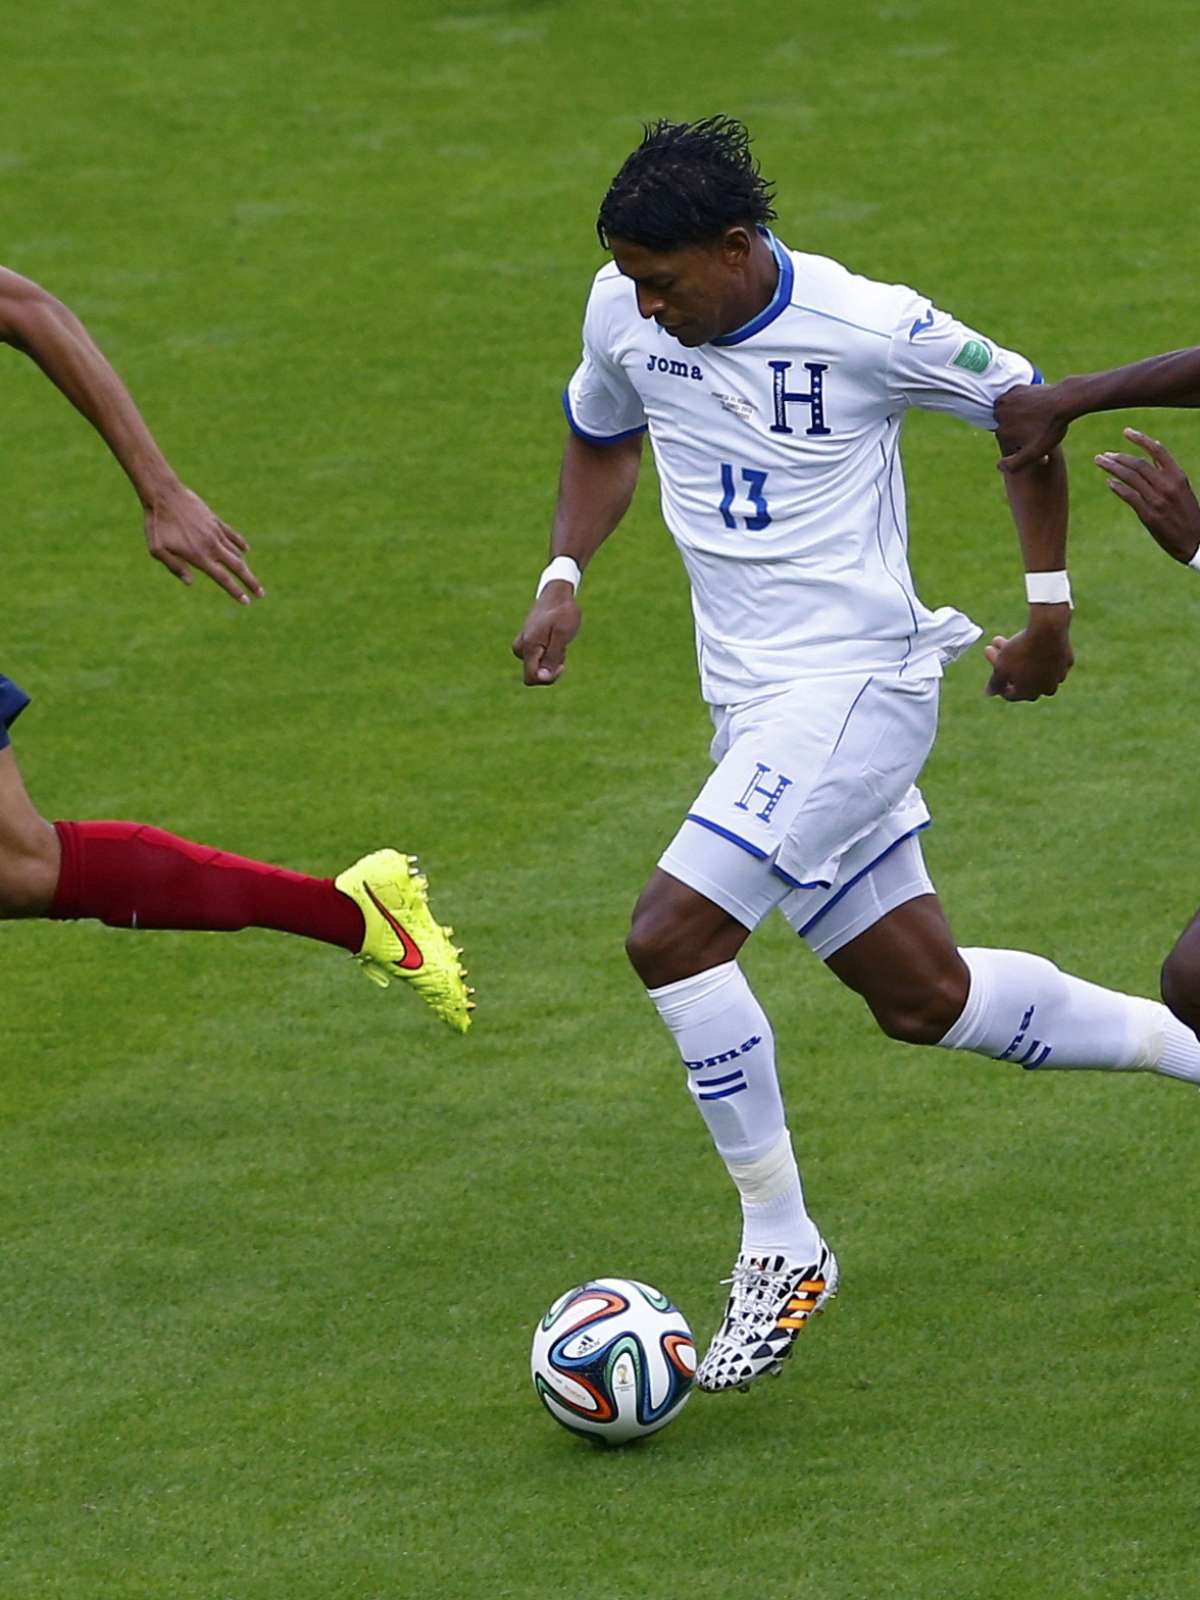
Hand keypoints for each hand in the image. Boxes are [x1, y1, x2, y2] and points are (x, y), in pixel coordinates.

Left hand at [143, 483, 263, 603]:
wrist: (164, 495)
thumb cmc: (156, 524)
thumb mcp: (157, 549)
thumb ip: (175, 567)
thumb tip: (190, 582)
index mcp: (198, 556)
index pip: (223, 578)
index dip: (236, 591)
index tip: (247, 601)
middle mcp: (211, 546)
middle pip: (237, 567)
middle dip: (251, 582)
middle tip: (261, 594)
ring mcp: (215, 532)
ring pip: (236, 553)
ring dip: (245, 566)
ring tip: (251, 577)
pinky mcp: (215, 521)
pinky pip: (232, 535)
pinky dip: (240, 543)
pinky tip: (245, 549)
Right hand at [511, 583, 580, 684]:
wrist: (556, 594)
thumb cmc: (562, 612)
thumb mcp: (563, 634)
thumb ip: (552, 657)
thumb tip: (542, 677)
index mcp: (529, 646)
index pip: (531, 678)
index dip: (548, 678)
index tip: (562, 665)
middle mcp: (521, 648)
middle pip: (534, 675)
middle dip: (551, 668)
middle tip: (562, 647)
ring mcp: (521, 645)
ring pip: (537, 667)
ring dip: (551, 660)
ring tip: (559, 640)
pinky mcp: (525, 644)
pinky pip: (537, 659)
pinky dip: (549, 654)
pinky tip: (555, 639)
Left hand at [984, 611, 1073, 699]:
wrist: (1048, 629)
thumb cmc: (1021, 651)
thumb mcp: (1002, 667)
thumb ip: (995, 683)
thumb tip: (988, 693)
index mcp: (1030, 694)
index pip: (1010, 694)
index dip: (998, 683)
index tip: (992, 670)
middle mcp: (1047, 688)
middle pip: (1021, 677)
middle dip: (1003, 663)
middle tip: (990, 649)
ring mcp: (1059, 674)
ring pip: (1033, 666)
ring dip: (1014, 654)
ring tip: (998, 639)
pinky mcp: (1067, 660)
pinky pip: (1047, 656)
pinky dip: (1035, 649)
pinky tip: (1024, 637)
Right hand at [995, 383, 1069, 471]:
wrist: (1064, 400)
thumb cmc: (1051, 428)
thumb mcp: (1034, 452)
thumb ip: (1014, 464)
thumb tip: (998, 467)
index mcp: (1001, 431)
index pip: (1008, 442)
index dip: (1023, 444)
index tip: (1037, 441)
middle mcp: (999, 414)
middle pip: (1007, 428)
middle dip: (1019, 430)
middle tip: (1039, 428)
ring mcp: (1007, 399)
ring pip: (1011, 415)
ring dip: (1020, 417)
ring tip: (1039, 418)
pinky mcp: (1016, 389)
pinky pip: (1017, 401)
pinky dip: (1025, 404)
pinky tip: (1039, 408)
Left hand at [1094, 428, 1199, 563]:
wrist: (1195, 541)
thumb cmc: (1187, 514)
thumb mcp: (1182, 488)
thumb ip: (1167, 471)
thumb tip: (1155, 452)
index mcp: (1178, 476)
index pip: (1158, 451)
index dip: (1141, 439)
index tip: (1126, 432)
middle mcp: (1168, 485)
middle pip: (1138, 464)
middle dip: (1118, 457)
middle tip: (1103, 455)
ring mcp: (1158, 500)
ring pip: (1130, 478)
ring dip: (1112, 468)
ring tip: (1099, 462)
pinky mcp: (1149, 515)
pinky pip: (1129, 496)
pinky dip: (1117, 487)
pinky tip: (1109, 482)